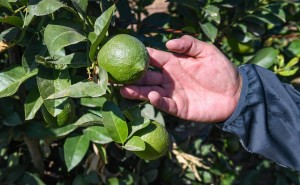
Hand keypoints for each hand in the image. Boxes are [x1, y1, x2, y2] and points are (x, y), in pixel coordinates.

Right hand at [120, 35, 241, 122]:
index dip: (141, 56)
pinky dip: (156, 100)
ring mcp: (172, 93)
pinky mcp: (178, 108)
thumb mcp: (207, 51)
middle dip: (132, 76)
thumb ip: (189, 44)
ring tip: (123, 89)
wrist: (235, 94)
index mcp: (174, 63)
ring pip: (150, 91)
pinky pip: (164, 104)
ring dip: (137, 91)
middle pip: (146, 77)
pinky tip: (150, 95)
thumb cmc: (222, 70)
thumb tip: (168, 43)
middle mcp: (169, 78)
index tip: (126, 53)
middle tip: (116, 75)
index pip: (153, 58)